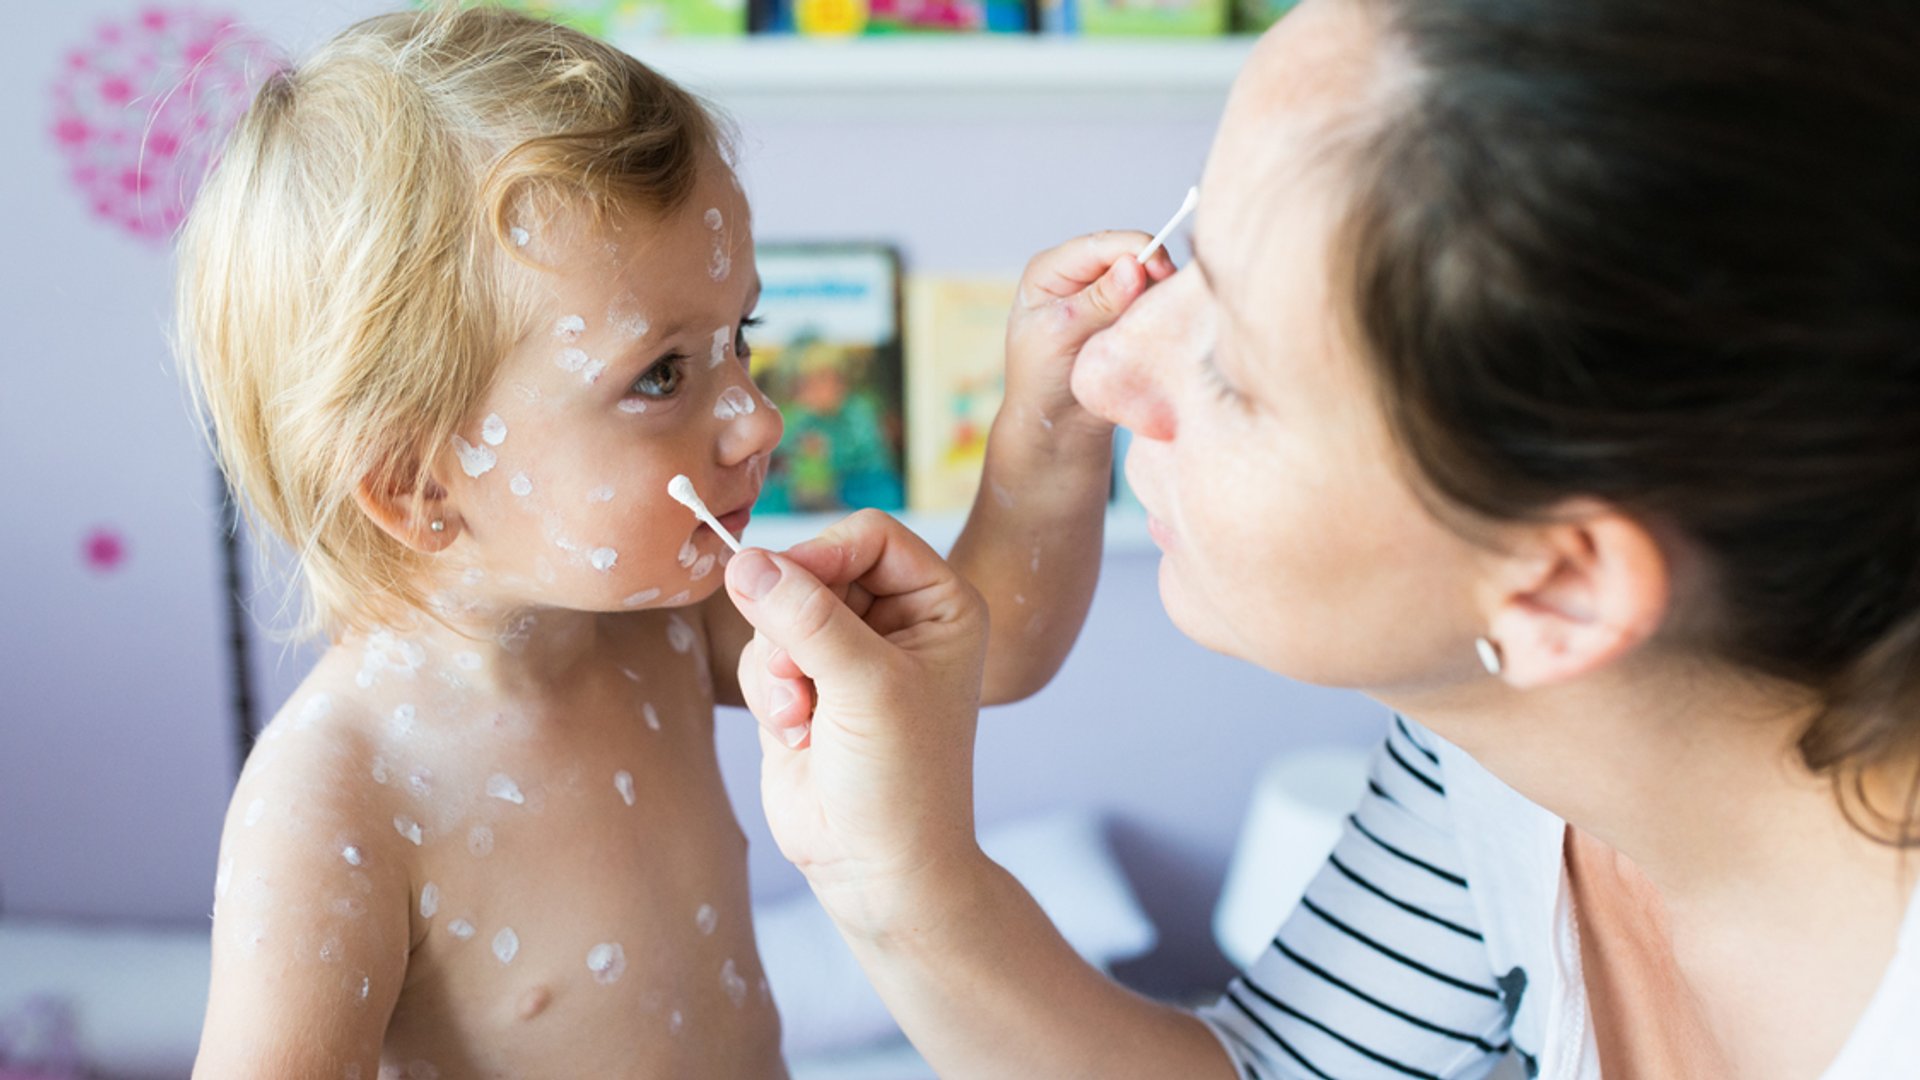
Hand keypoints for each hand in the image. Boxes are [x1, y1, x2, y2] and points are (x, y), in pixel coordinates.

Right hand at [725, 511, 989, 931]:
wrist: (878, 870)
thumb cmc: (901, 781)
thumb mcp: (865, 687)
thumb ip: (806, 618)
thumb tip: (745, 560)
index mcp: (940, 604)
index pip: (869, 535)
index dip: (823, 554)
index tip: (787, 590)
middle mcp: (896, 619)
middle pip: (815, 568)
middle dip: (794, 626)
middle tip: (801, 678)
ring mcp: (847, 652)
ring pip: (777, 612)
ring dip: (778, 666)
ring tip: (806, 718)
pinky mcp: (805, 684)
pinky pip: (761, 653)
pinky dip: (768, 692)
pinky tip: (799, 736)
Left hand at [1004, 231, 1176, 444]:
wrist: (1056, 424)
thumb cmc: (1040, 380)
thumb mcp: (1059, 335)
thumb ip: (1097, 301)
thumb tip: (1133, 267)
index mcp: (1051, 269)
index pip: (1100, 244)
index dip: (1135, 249)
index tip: (1161, 269)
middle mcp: (1079, 275)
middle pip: (1128, 253)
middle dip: (1151, 268)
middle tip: (1169, 295)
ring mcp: (1105, 295)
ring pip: (1146, 276)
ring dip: (1158, 291)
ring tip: (1159, 317)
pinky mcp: (1125, 316)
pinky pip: (1152, 302)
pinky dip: (1160, 309)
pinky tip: (1161, 325)